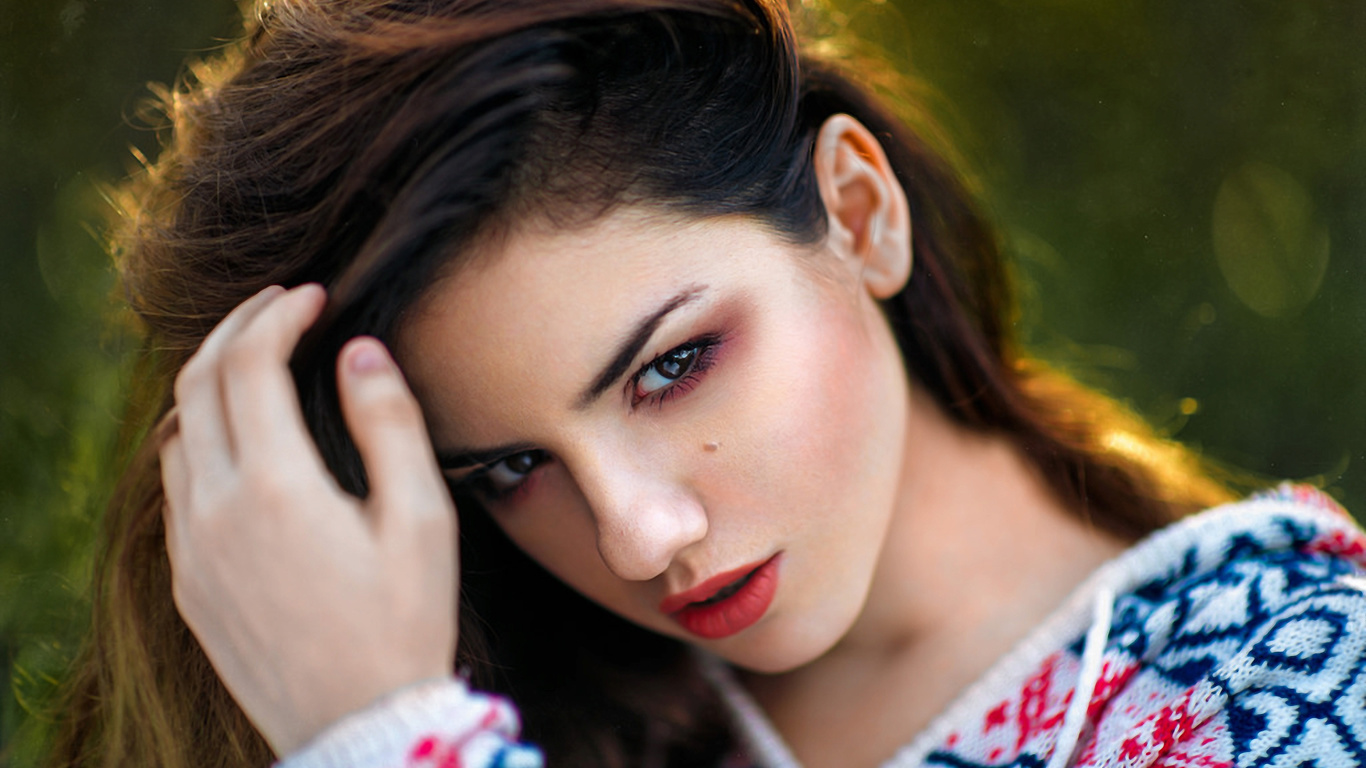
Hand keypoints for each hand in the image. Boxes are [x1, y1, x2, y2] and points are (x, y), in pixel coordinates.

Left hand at [160, 284, 457, 755]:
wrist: (359, 723)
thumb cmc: (404, 622)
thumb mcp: (421, 520)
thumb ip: (389, 424)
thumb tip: (360, 351)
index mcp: (275, 487)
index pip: (250, 363)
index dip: (280, 315)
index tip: (315, 296)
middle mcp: (215, 509)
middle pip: (197, 383)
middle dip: (235, 329)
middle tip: (279, 305)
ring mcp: (193, 547)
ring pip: (174, 433)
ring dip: (209, 381)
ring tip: (256, 360)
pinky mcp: (189, 580)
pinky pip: (174, 486)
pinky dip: (197, 437)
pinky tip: (236, 439)